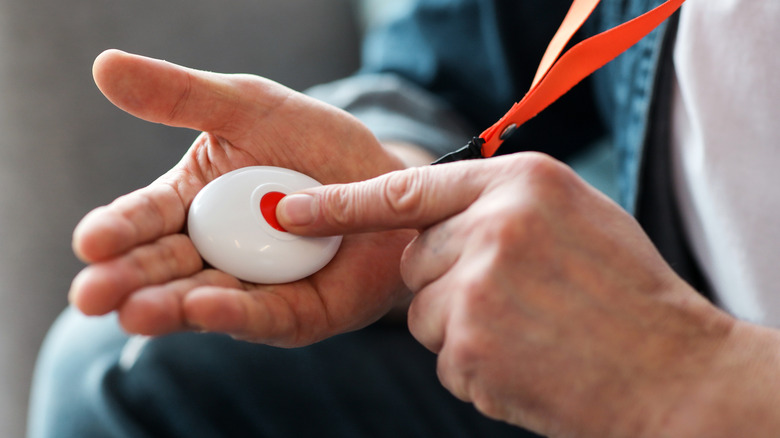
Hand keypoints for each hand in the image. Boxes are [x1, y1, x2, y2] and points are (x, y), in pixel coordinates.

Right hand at [69, 50, 415, 345]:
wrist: (387, 181)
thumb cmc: (317, 146)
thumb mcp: (251, 108)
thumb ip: (183, 96)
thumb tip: (104, 67)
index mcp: (193, 205)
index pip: (145, 219)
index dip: (116, 230)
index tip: (90, 240)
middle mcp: (212, 254)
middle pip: (162, 269)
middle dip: (126, 281)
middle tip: (90, 295)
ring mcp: (251, 288)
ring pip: (200, 301)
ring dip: (166, 307)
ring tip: (134, 313)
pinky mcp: (293, 316)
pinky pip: (261, 317)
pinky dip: (231, 315)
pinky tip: (202, 310)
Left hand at [277, 153, 747, 436]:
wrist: (671, 372)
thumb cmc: (627, 294)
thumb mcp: (576, 215)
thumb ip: (503, 204)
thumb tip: (433, 218)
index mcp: (520, 184)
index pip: (408, 187)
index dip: (342, 202)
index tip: (291, 210)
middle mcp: (491, 228)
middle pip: (415, 260)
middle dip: (446, 282)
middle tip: (512, 301)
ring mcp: (475, 290)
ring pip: (424, 314)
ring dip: (462, 329)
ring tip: (530, 334)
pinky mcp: (468, 349)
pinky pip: (445, 358)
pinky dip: (477, 367)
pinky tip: (528, 363)